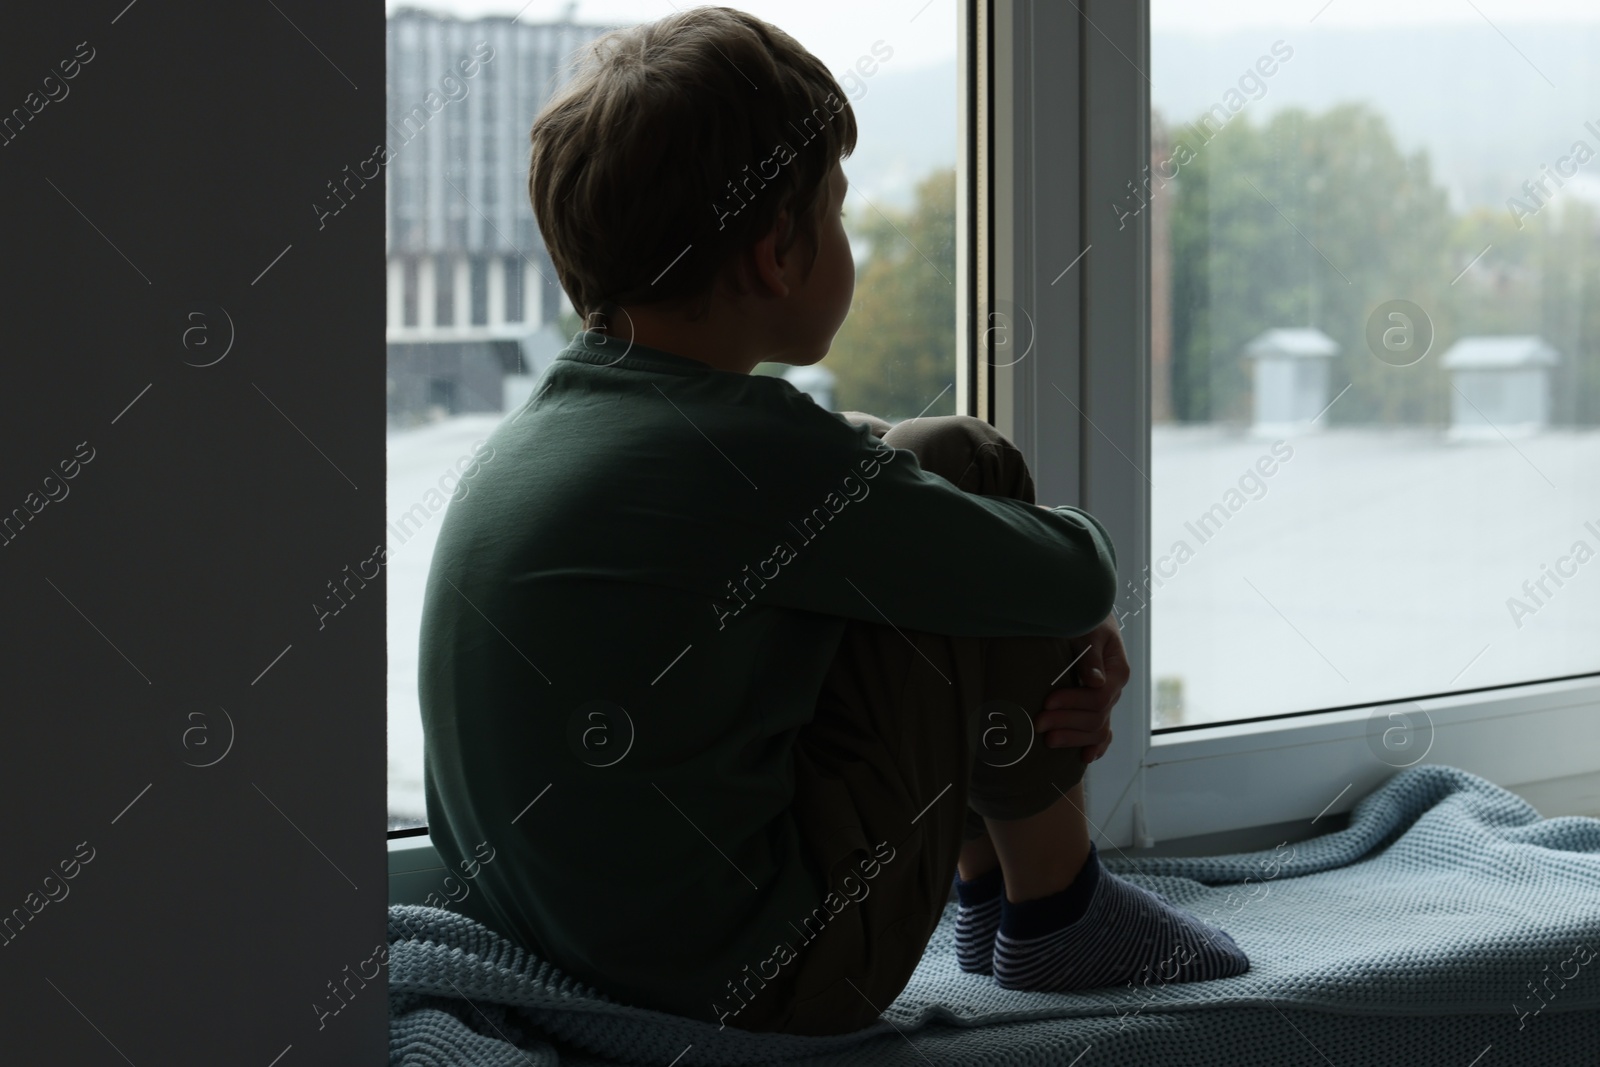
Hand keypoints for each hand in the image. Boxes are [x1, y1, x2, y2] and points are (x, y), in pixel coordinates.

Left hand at [1033, 613, 1129, 761]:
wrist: (1086, 617)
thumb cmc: (1086, 619)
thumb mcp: (1089, 630)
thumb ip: (1091, 655)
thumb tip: (1095, 681)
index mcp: (1116, 671)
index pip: (1099, 697)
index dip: (1073, 703)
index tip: (1048, 702)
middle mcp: (1114, 689)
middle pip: (1096, 716)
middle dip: (1066, 722)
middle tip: (1038, 723)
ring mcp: (1107, 700)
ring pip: (1098, 729)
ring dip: (1074, 738)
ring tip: (1049, 741)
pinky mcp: (1096, 706)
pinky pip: (1103, 732)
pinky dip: (1096, 746)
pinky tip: (1084, 758)